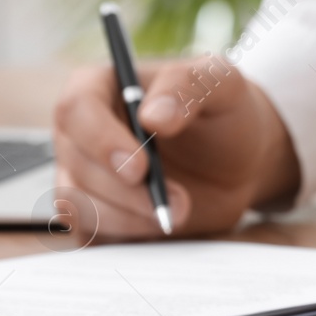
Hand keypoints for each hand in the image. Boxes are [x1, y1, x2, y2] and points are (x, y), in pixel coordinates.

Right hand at [51, 54, 299, 238]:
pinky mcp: (94, 208)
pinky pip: (88, 230)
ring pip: (76, 201)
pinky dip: (126, 233)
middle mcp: (81, 129)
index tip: (140, 168)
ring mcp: (82, 171)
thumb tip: (152, 118)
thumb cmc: (224, 111)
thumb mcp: (221, 83)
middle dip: (127, 190)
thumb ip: (188, 86)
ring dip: (129, 215)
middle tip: (179, 202)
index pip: (77, 107)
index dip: (101, 140)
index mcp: (103, 85)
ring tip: (180, 211)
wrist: (239, 160)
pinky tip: (161, 223)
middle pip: (76, 162)